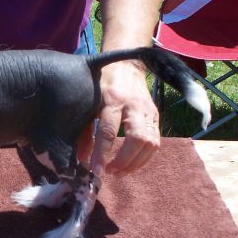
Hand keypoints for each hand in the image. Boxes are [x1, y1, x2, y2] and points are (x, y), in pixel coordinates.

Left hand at [79, 61, 160, 177]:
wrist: (126, 65)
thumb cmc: (102, 84)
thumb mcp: (89, 101)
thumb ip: (85, 130)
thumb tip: (81, 158)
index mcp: (113, 99)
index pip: (109, 131)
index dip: (102, 153)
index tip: (96, 170)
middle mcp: (134, 106)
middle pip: (136, 138)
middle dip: (124, 161)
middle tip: (110, 172)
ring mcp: (148, 111)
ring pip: (150, 143)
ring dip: (135, 163)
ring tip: (119, 172)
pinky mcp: (156, 116)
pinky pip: (155, 142)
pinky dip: (144, 158)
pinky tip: (131, 164)